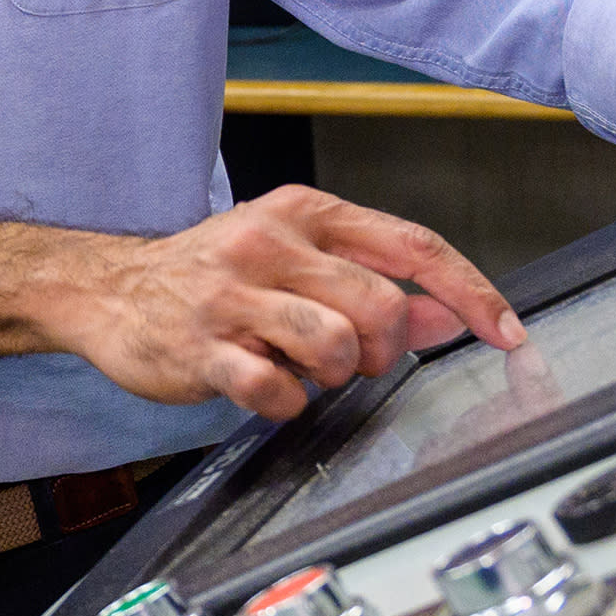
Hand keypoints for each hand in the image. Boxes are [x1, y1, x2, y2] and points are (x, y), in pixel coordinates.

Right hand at [51, 185, 525, 419]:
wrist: (108, 289)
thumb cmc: (218, 277)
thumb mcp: (300, 261)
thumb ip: (376, 283)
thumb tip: (453, 316)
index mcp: (307, 213)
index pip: (414, 246)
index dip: (470, 292)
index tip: (507, 332)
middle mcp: (271, 242)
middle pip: (381, 305)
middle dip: (385, 349)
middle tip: (354, 358)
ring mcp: (232, 295)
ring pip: (334, 344)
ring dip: (336, 375)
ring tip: (304, 368)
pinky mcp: (200, 347)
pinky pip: (275, 390)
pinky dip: (286, 403)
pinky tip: (268, 388)